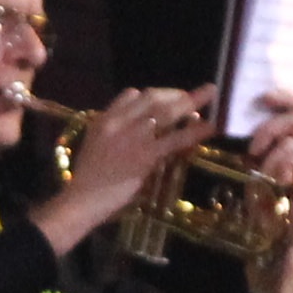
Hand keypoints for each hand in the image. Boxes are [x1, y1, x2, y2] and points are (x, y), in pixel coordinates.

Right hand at [27, 86, 213, 255]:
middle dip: (176, 93)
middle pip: (152, 98)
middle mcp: (119, 122)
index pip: (130, 94)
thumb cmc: (89, 180)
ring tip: (210, 94)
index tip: (169, 98)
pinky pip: (175, 139)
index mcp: (105, 119)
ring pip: (166, 112)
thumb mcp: (96, 146)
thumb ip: (116, 134)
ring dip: (191, 101)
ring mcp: (133, 137)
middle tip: (194, 95)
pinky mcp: (145, 155)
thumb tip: (144, 131)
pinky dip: (195, 131)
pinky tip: (211, 127)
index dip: (154, 94)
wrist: (81, 199)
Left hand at [237, 94, 292, 292]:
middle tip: (253, 147)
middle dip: (272, 124)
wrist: (274, 238)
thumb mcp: (258, 166)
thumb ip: (262, 141)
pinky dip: (282, 165)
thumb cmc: (265, 201)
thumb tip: (250, 111)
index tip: (260, 97)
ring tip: (262, 172)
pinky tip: (276, 180)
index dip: (284, 95)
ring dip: (273, 153)